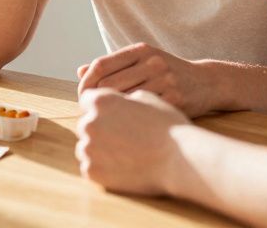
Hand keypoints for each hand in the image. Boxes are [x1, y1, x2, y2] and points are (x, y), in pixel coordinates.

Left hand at [76, 43, 216, 117]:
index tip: (83, 99)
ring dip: (111, 116)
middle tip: (93, 117)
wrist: (208, 82)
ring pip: (122, 101)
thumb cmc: (169, 73)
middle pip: (108, 85)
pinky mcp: (174, 100)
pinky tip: (128, 129)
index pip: (100, 66)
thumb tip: (80, 72)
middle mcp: (152, 62)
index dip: (85, 85)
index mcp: (141, 51)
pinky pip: (142, 114)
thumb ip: (114, 65)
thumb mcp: (143, 61)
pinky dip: (130, 123)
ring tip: (107, 125)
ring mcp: (164, 81)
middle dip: (95, 103)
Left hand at [76, 88, 190, 195]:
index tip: (111, 114)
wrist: (180, 158)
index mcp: (102, 101)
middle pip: (87, 122)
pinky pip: (91, 165)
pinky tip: (123, 164)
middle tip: (123, 134)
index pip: (88, 98)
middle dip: (101, 126)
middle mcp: (90, 122)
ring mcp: (89, 149)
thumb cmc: (167, 125)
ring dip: (100, 146)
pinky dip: (103, 166)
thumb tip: (108, 95)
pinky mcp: (93, 171)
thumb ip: (123, 95)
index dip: (101, 106)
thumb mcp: (147, 97)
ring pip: (87, 145)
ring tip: (125, 150)